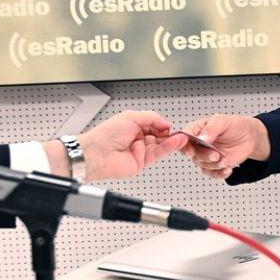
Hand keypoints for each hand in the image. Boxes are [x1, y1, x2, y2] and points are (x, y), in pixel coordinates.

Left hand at [47, 110, 186, 180]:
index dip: (162, 124)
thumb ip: (151, 118)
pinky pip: (158, 154)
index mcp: (131, 125)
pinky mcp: (141, 162)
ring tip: (182, 137)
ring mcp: (139, 150)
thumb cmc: (105, 135)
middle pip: (158, 135)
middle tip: (179, 132)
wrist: (96, 154)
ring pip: (160, 145)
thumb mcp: (130, 117)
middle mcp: (135, 138)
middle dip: (169, 133)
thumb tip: (165, 122)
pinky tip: (176, 142)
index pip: (152, 123)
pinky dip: (168, 148)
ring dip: (172, 141)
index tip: (170, 124)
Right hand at [180, 115, 269, 179]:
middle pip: (193, 154)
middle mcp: (199, 144)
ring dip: (214, 165)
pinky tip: (227, 168)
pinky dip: (220, 173)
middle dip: (204, 156)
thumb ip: (211, 128)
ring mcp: (206, 155)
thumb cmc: (235, 125)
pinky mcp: (215, 165)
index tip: (191, 151)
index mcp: (198, 130)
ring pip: (202, 165)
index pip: (184, 137)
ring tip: (225, 160)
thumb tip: (201, 138)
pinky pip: (212, 174)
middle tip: (215, 154)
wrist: (250, 137)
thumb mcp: (223, 121)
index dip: (184, 145)